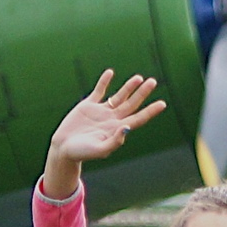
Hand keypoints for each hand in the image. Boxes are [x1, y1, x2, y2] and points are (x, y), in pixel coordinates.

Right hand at [40, 72, 163, 198]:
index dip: (150, 111)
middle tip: (153, 82)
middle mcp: (112, 119)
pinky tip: (110, 73)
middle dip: (142, 93)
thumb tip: (127, 128)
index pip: (138, 118)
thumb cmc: (82, 153)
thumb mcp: (99, 150)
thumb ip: (114, 142)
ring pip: (118, 96)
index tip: (163, 104)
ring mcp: (100, 111)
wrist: (63, 149)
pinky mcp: (88, 106)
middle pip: (132, 104)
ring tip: (138, 78)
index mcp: (117, 130)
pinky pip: (98, 91)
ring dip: (128, 87)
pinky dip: (104, 82)